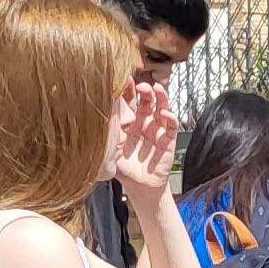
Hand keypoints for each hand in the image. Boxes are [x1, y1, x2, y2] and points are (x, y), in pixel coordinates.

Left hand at [106, 82, 179, 204]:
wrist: (138, 187)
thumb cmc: (122, 168)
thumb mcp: (110, 147)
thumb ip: (108, 130)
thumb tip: (97, 110)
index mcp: (128, 123)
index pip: (129, 102)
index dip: (128, 91)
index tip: (124, 80)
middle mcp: (143, 123)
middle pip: (146, 101)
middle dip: (145, 91)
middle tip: (141, 85)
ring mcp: (157, 130)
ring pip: (161, 108)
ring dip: (161, 98)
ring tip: (157, 89)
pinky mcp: (168, 140)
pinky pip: (171, 126)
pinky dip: (170, 118)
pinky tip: (165, 114)